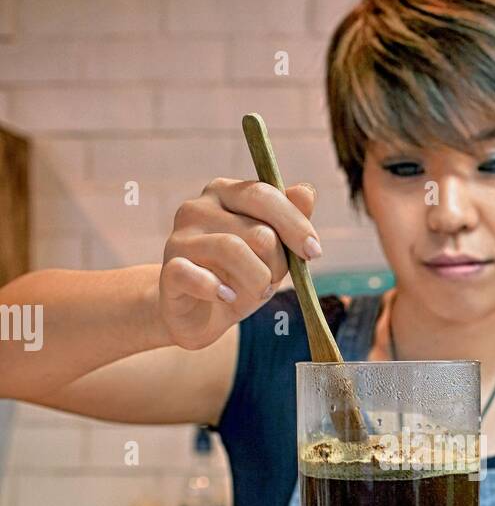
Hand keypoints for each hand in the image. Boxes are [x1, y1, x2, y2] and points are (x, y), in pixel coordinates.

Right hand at [159, 177, 321, 349]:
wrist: (197, 314)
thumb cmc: (239, 276)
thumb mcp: (272, 250)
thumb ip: (289, 220)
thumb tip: (307, 191)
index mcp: (224, 192)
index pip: (264, 195)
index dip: (295, 224)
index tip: (314, 252)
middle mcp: (197, 208)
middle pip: (258, 230)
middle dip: (277, 263)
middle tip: (272, 280)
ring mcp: (179, 238)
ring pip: (232, 250)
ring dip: (256, 280)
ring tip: (255, 291)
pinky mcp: (168, 270)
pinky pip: (195, 275)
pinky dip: (218, 290)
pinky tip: (227, 297)